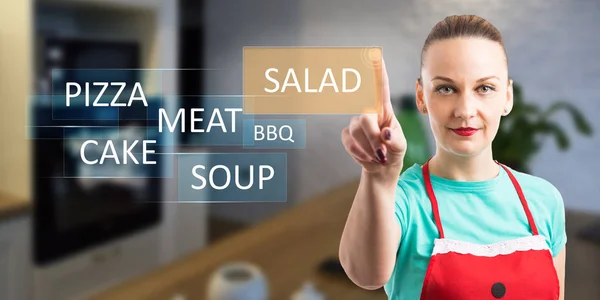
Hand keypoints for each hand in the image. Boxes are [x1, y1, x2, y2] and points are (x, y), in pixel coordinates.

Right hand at [341, 58, 406, 175]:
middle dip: (372, 137)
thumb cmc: (394, 152)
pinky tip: (368, 158)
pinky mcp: (347, 135)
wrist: (382, 168)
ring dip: (368, 149)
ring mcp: (356, 123)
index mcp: (384, 110)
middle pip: (365, 117)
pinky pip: (349, 142)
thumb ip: (394, 141)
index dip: (377, 73)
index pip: (381, 88)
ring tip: (378, 157)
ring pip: (356, 132)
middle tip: (382, 153)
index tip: (375, 56)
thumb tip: (384, 134)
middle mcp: (369, 112)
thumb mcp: (400, 147)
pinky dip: (359, 154)